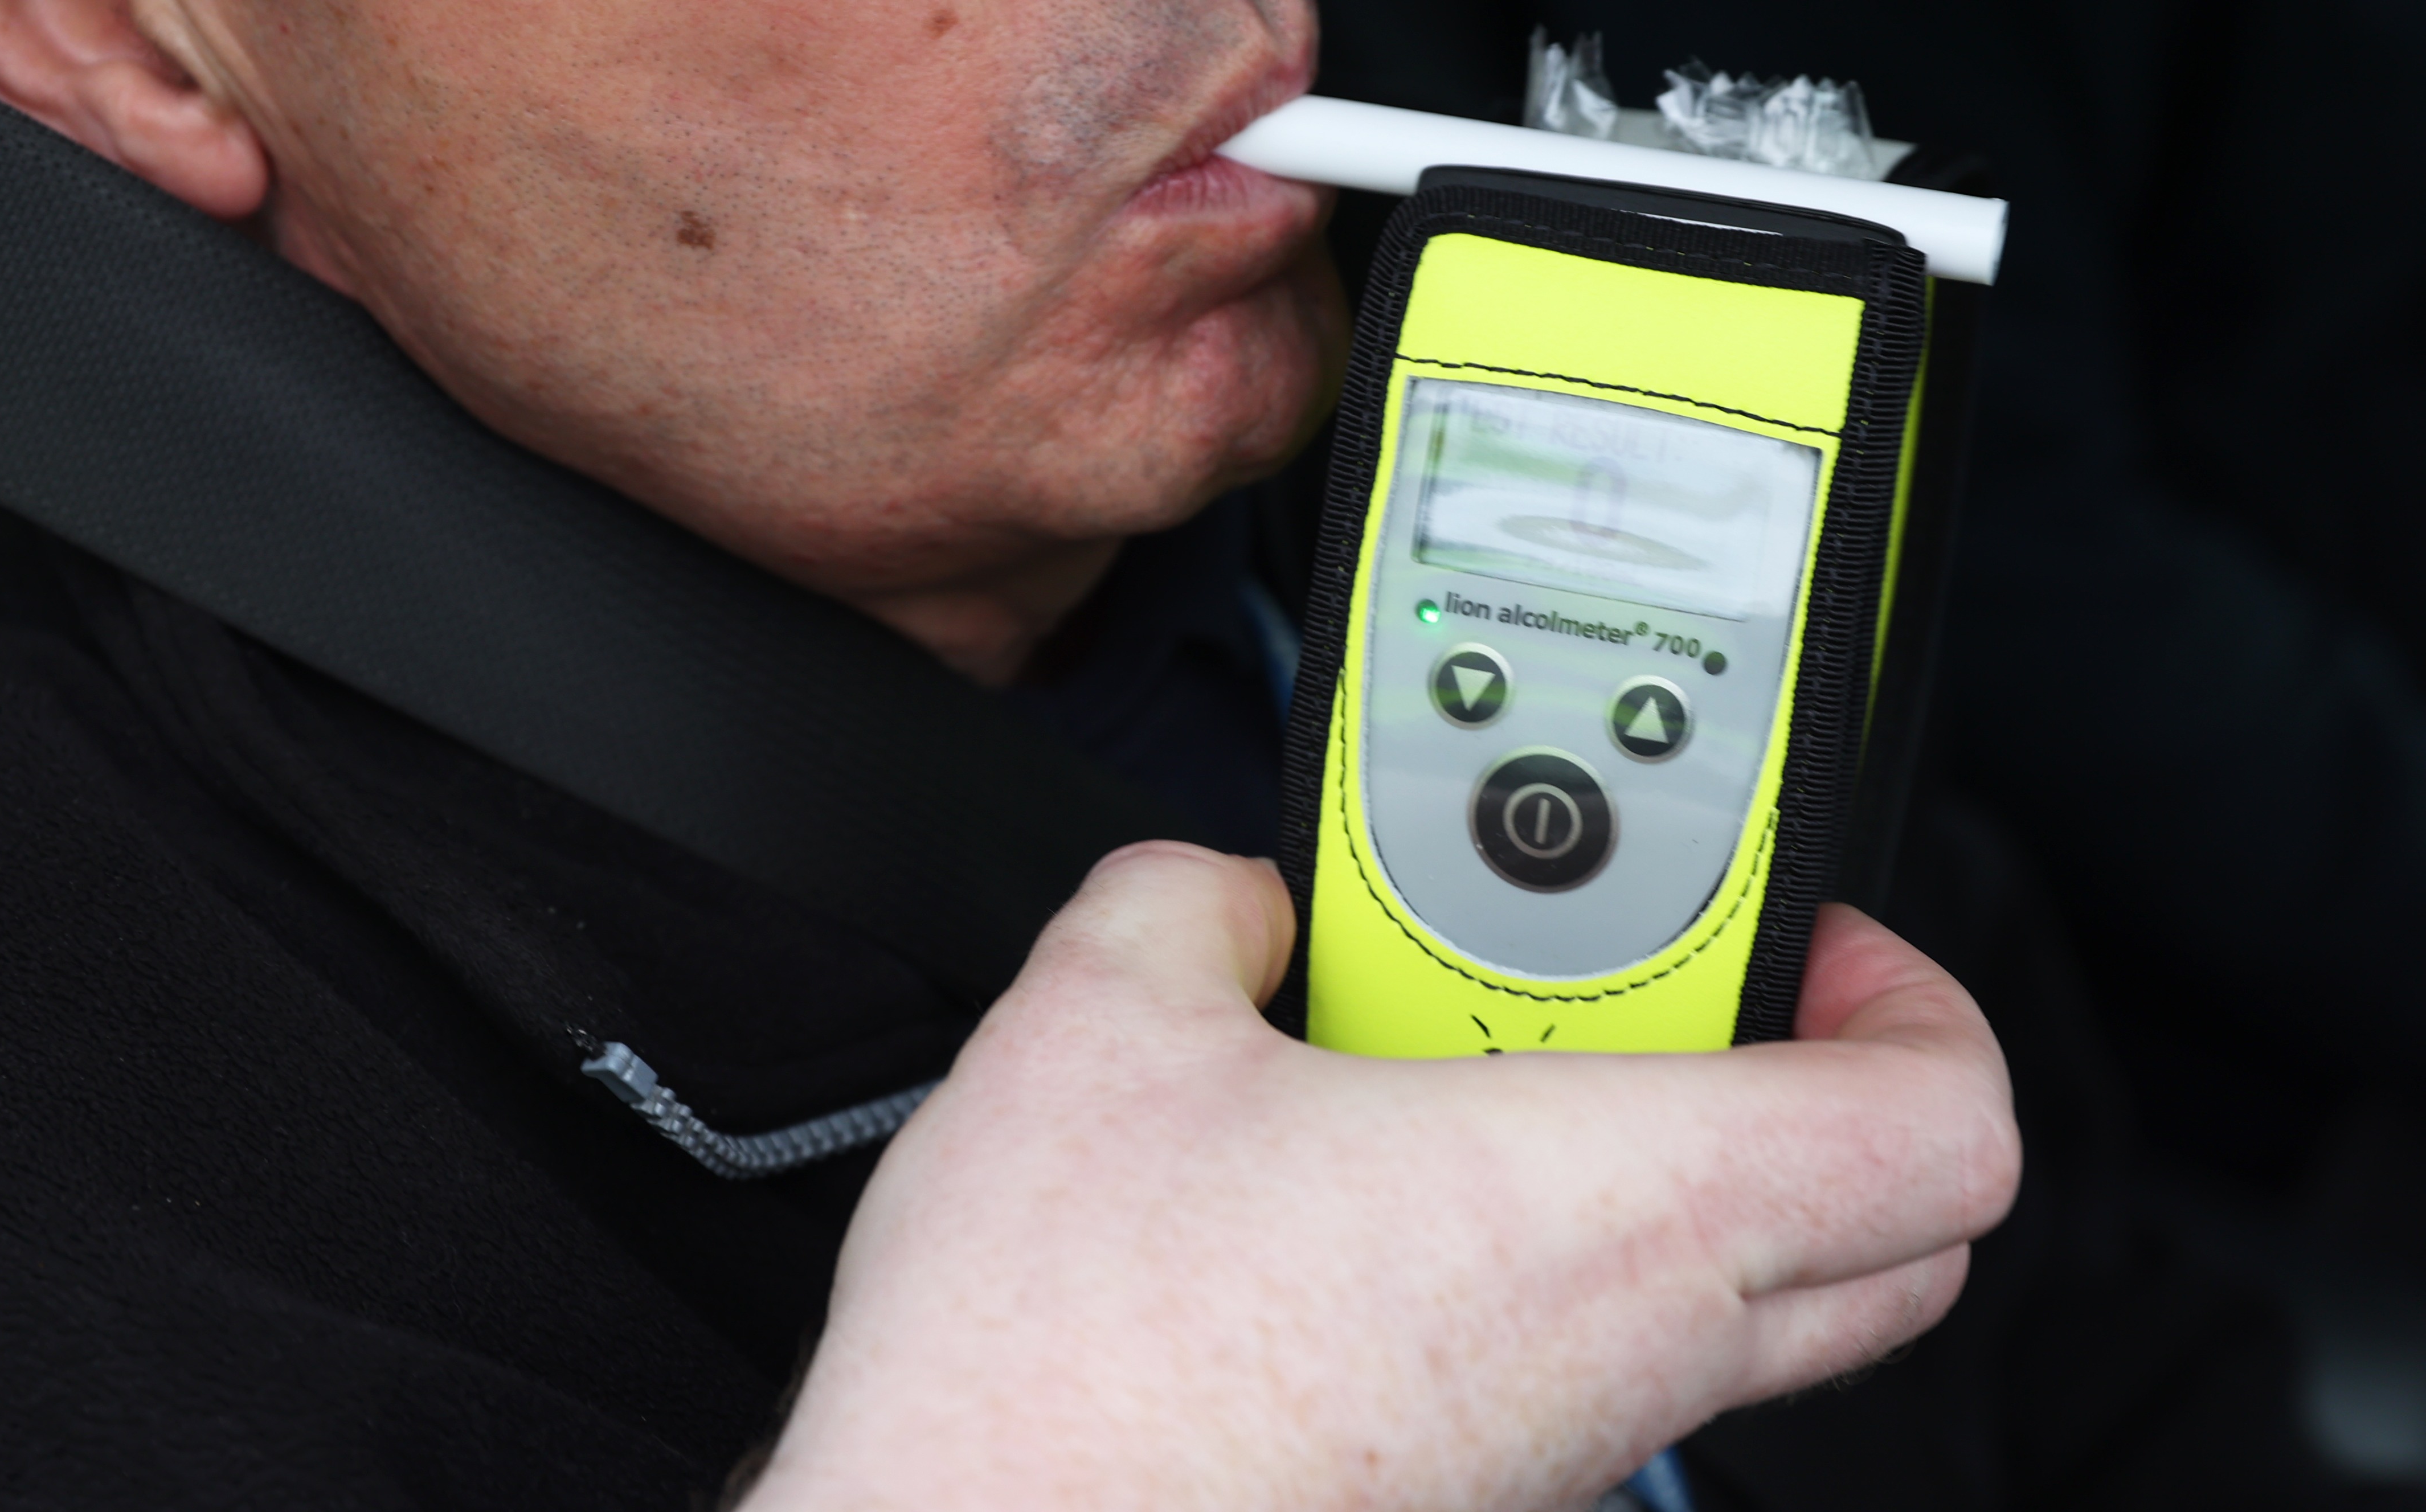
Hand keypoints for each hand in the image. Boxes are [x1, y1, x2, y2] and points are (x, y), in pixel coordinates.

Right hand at [744, 843, 2019, 1511]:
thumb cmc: (1064, 1371)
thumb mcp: (1096, 1019)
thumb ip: (1196, 901)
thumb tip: (1232, 908)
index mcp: (1615, 1209)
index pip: (1945, 1121)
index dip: (1917, 994)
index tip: (1803, 930)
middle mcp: (1631, 1347)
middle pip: (1880, 1221)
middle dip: (1801, 1067)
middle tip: (1649, 978)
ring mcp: (1566, 1436)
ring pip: (1726, 1283)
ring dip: (1633, 1139)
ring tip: (1454, 1045)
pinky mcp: (1477, 1477)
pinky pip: (1583, 1335)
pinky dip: (1523, 1230)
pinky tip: (1354, 1169)